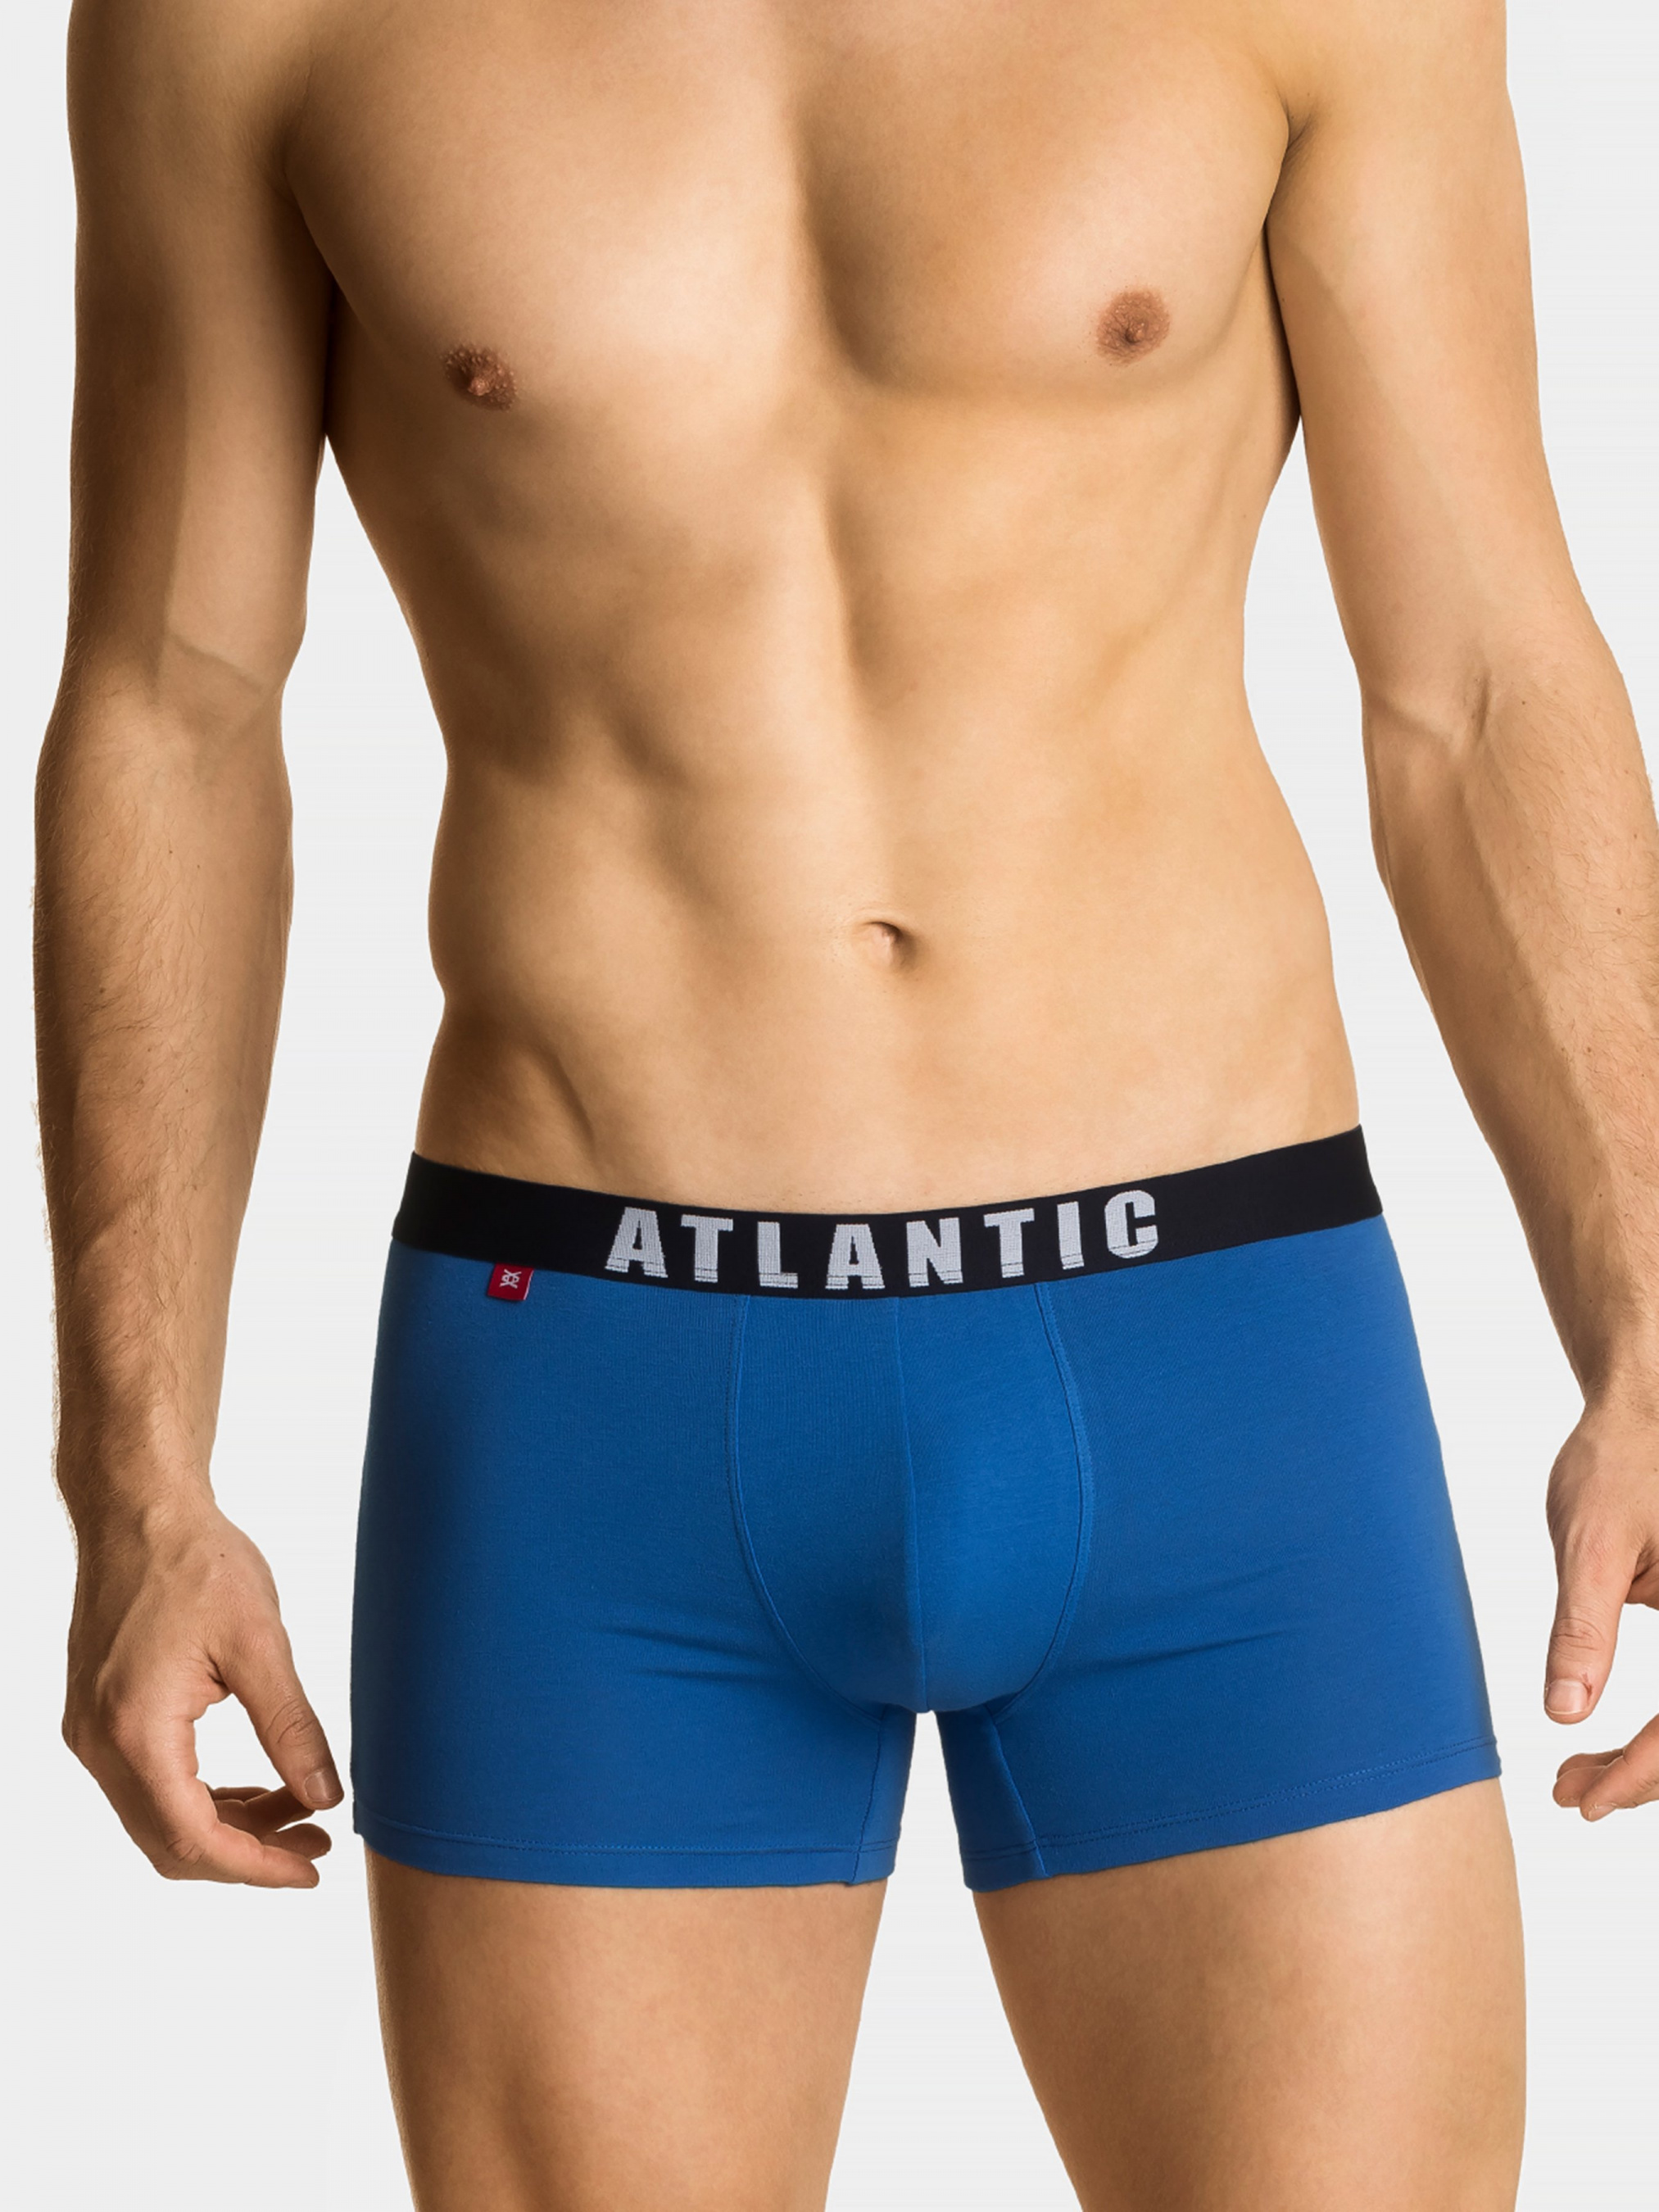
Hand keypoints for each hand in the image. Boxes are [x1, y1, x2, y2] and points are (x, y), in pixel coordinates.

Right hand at [63, 1501, 341, 1885]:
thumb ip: (292, 1727)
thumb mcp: (260, 1642)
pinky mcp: (100, 1716)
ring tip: (300, 1810)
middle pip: (171, 1842)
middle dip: (247, 1853)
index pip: (194, 1838)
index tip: (311, 1869)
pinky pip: (149, 1783)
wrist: (138, 1511)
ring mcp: (93, 1732)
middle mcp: (101, 1743)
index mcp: (137, 1730)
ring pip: (159, 1816)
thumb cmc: (196, 1562)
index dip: (256, 1867)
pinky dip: (202, 1794)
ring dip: (228, 1824)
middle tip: (316, 1841)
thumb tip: (326, 1797)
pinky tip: (255, 1783)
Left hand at [1543, 1399, 1658, 1818]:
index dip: (1644, 1769)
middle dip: (1645, 1775)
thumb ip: (1583, 1628)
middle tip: (1571, 1794)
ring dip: (1653, 1759)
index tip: (1587, 1800)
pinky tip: (1608, 1746)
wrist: (1642, 1407)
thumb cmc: (1620, 1460)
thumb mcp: (1592, 1544)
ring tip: (1578, 1777)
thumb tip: (1564, 1713)